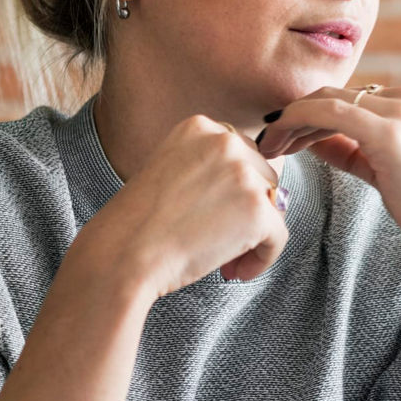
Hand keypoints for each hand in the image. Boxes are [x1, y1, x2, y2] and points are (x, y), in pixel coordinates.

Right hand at [77, 115, 286, 297]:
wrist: (123, 254)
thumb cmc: (136, 226)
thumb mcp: (167, 174)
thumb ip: (205, 170)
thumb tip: (252, 192)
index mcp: (199, 127)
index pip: (239, 155)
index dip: (231, 191)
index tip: (210, 216)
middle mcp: (225, 141)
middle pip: (262, 176)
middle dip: (246, 211)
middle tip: (217, 243)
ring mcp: (243, 174)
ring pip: (272, 206)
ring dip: (254, 236)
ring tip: (224, 262)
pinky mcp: (257, 209)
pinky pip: (278, 237)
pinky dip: (262, 259)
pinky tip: (235, 272)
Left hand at [256, 85, 400, 270]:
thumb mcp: (378, 165)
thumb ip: (347, 146)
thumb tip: (309, 137)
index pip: (346, 97)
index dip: (307, 114)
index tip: (281, 135)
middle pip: (333, 95)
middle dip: (294, 115)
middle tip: (267, 140)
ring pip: (326, 101)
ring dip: (290, 121)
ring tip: (268, 145)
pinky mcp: (391, 132)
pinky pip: (329, 114)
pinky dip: (297, 123)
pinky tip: (280, 142)